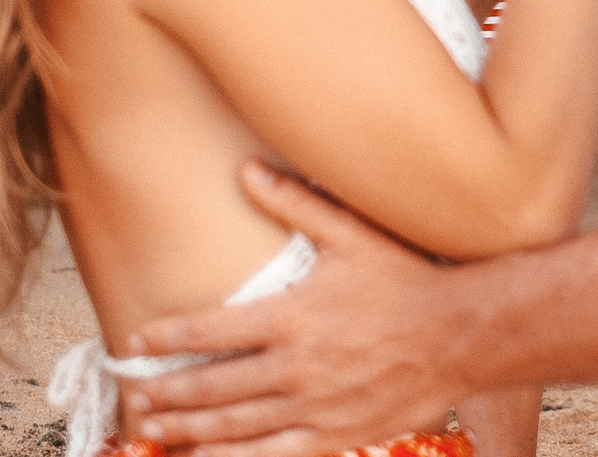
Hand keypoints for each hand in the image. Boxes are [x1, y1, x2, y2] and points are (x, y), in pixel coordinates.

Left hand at [123, 163, 475, 456]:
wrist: (463, 332)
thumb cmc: (407, 278)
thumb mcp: (353, 234)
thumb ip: (296, 204)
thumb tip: (247, 170)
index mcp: (293, 316)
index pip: (208, 331)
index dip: (165, 337)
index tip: (136, 340)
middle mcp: (294, 366)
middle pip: (210, 385)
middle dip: (165, 389)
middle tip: (134, 390)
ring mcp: (313, 406)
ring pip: (232, 424)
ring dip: (185, 426)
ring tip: (152, 425)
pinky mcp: (333, 434)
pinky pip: (269, 455)